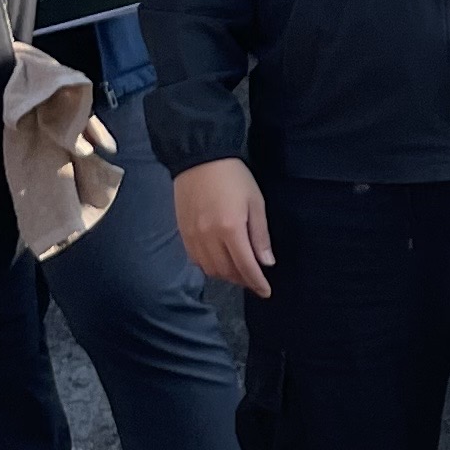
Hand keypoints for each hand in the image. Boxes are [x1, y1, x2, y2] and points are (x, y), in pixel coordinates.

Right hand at [178, 156, 275, 295]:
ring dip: (226, 275)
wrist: (199, 158)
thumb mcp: (255, 202)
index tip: (266, 292)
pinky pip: (196, 260)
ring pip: (210, 269)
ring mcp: (193, 236)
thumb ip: (260, 235)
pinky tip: (219, 260)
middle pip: (227, 272)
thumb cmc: (233, 177)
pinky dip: (209, 266)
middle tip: (254, 278)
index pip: (246, 267)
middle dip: (243, 280)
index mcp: (231, 229)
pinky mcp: (183, 232)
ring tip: (238, 270)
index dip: (257, 283)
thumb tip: (266, 263)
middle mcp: (209, 238)